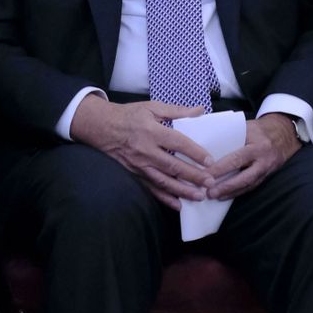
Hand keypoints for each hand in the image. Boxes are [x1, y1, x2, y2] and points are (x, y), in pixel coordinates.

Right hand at [69, 95, 212, 209]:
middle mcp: (146, 150)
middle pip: (173, 166)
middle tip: (210, 183)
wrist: (101, 127)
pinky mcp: (134, 174)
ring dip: (182, 190)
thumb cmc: (129, 115)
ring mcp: (139, 165)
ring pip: (164, 181)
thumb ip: (177, 111)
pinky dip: (164, 198)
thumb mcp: (152, 107)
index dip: (195, 153)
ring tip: (199, 196)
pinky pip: (151, 189)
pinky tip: (178, 204)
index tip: (210, 161)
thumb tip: (200, 110)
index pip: (178, 143)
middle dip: (193, 176)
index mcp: (152, 131)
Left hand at [206, 114, 301, 199]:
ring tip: (214, 196)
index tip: (205, 173)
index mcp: (258, 146)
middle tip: (209, 192)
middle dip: (226, 187)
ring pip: (247, 185)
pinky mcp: (266, 176)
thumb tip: (208, 143)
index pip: (237, 159)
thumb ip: (231, 136)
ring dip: (230, 192)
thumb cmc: (261, 129)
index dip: (221, 168)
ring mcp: (266, 171)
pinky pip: (251, 187)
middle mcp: (264, 161)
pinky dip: (237, 192)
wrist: (284, 134)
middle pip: (244, 178)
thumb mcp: (247, 127)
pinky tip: (225, 195)